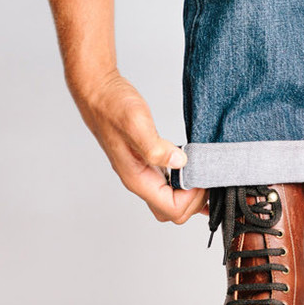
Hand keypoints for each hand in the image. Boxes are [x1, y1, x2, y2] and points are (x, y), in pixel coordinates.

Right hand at [69, 70, 206, 223]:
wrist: (97, 91)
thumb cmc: (112, 105)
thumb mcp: (135, 123)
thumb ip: (156, 148)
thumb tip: (179, 163)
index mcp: (137, 178)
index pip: (172, 209)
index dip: (192, 198)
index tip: (201, 176)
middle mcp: (140, 180)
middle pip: (172, 212)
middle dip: (195, 201)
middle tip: (206, 176)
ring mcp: (144, 173)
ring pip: (171, 201)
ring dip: (192, 195)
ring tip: (205, 175)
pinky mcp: (149, 162)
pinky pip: (170, 184)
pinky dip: (187, 184)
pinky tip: (197, 173)